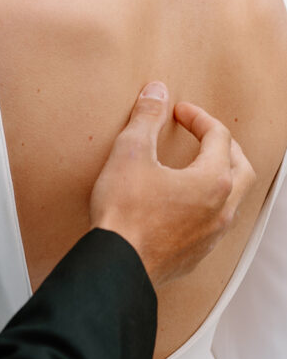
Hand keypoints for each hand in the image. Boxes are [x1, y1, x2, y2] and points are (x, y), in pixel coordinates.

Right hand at [89, 81, 255, 289]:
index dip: (198, 117)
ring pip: (232, 199)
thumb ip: (147, 117)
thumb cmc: (125, 212)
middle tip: (201, 133)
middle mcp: (221, 209)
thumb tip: (157, 92)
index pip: (219, 136)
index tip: (178, 112)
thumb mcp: (131, 151)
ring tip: (196, 165)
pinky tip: (183, 202)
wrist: (117, 266)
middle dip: (223, 145)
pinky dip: (207, 203)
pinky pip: (215, 223)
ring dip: (220, 175)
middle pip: (241, 167)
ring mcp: (211, 236)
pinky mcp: (196, 255)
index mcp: (213, 180)